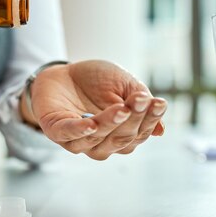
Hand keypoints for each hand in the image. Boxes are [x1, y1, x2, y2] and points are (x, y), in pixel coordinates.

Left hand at [26, 60, 166, 159]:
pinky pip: (67, 134)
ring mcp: (77, 140)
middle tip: (142, 100)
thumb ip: (140, 105)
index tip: (159, 103)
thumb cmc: (98, 82)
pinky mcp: (55, 131)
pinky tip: (91, 124)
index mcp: (119, 136)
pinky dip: (79, 131)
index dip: (150, 120)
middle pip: (121, 139)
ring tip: (122, 108)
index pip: (138, 134)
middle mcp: (100, 144)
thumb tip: (160, 131)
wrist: (64, 72)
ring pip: (96, 138)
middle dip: (133, 120)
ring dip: (110, 123)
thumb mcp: (124, 86)